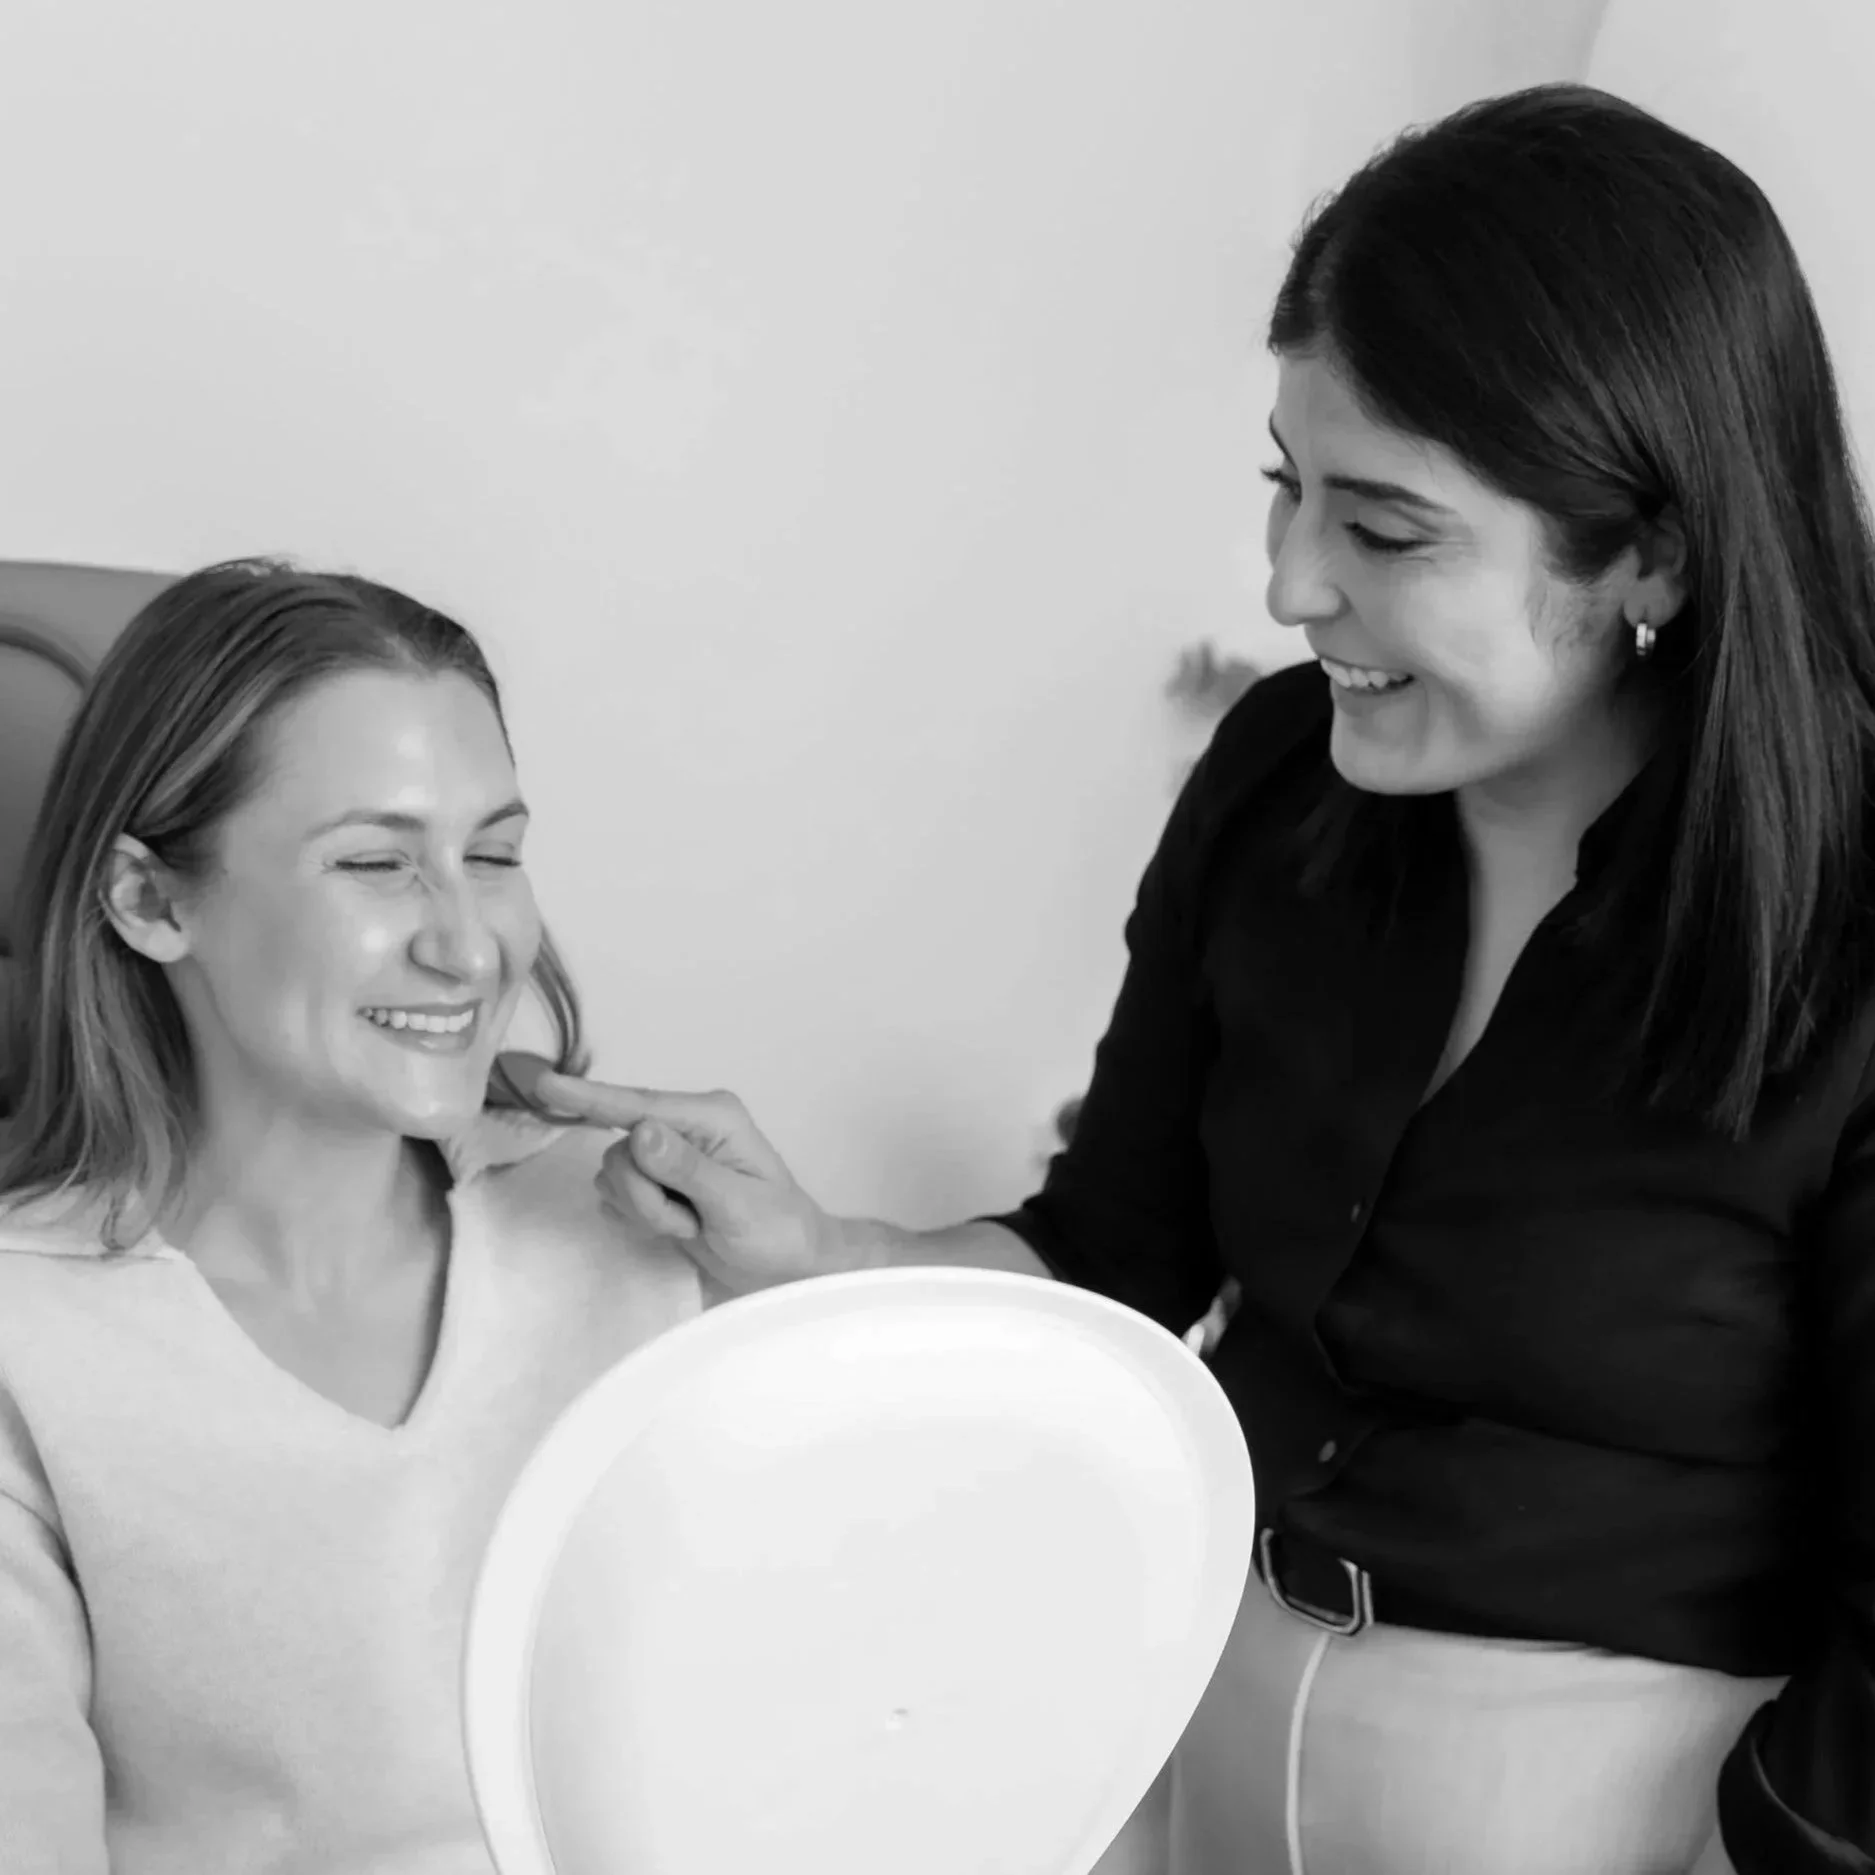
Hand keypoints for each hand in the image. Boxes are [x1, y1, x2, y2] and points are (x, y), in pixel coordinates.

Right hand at [501, 1054, 847, 1296]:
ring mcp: (667, 1156)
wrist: (788, 1269)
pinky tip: (677, 1229)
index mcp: (711, 1116)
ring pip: (614, 1176)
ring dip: (646, 1212)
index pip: (639, 1105)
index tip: (545, 1086)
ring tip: (692, 1226)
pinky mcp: (655, 1184)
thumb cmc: (778, 1232)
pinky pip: (615, 1196)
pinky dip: (639, 1219)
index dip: (589, 1098)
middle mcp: (684, 1128)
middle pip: (620, 1151)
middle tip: (690, 1222)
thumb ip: (687, 1169)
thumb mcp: (737, 1204)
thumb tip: (641, 1132)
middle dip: (646, 1197)